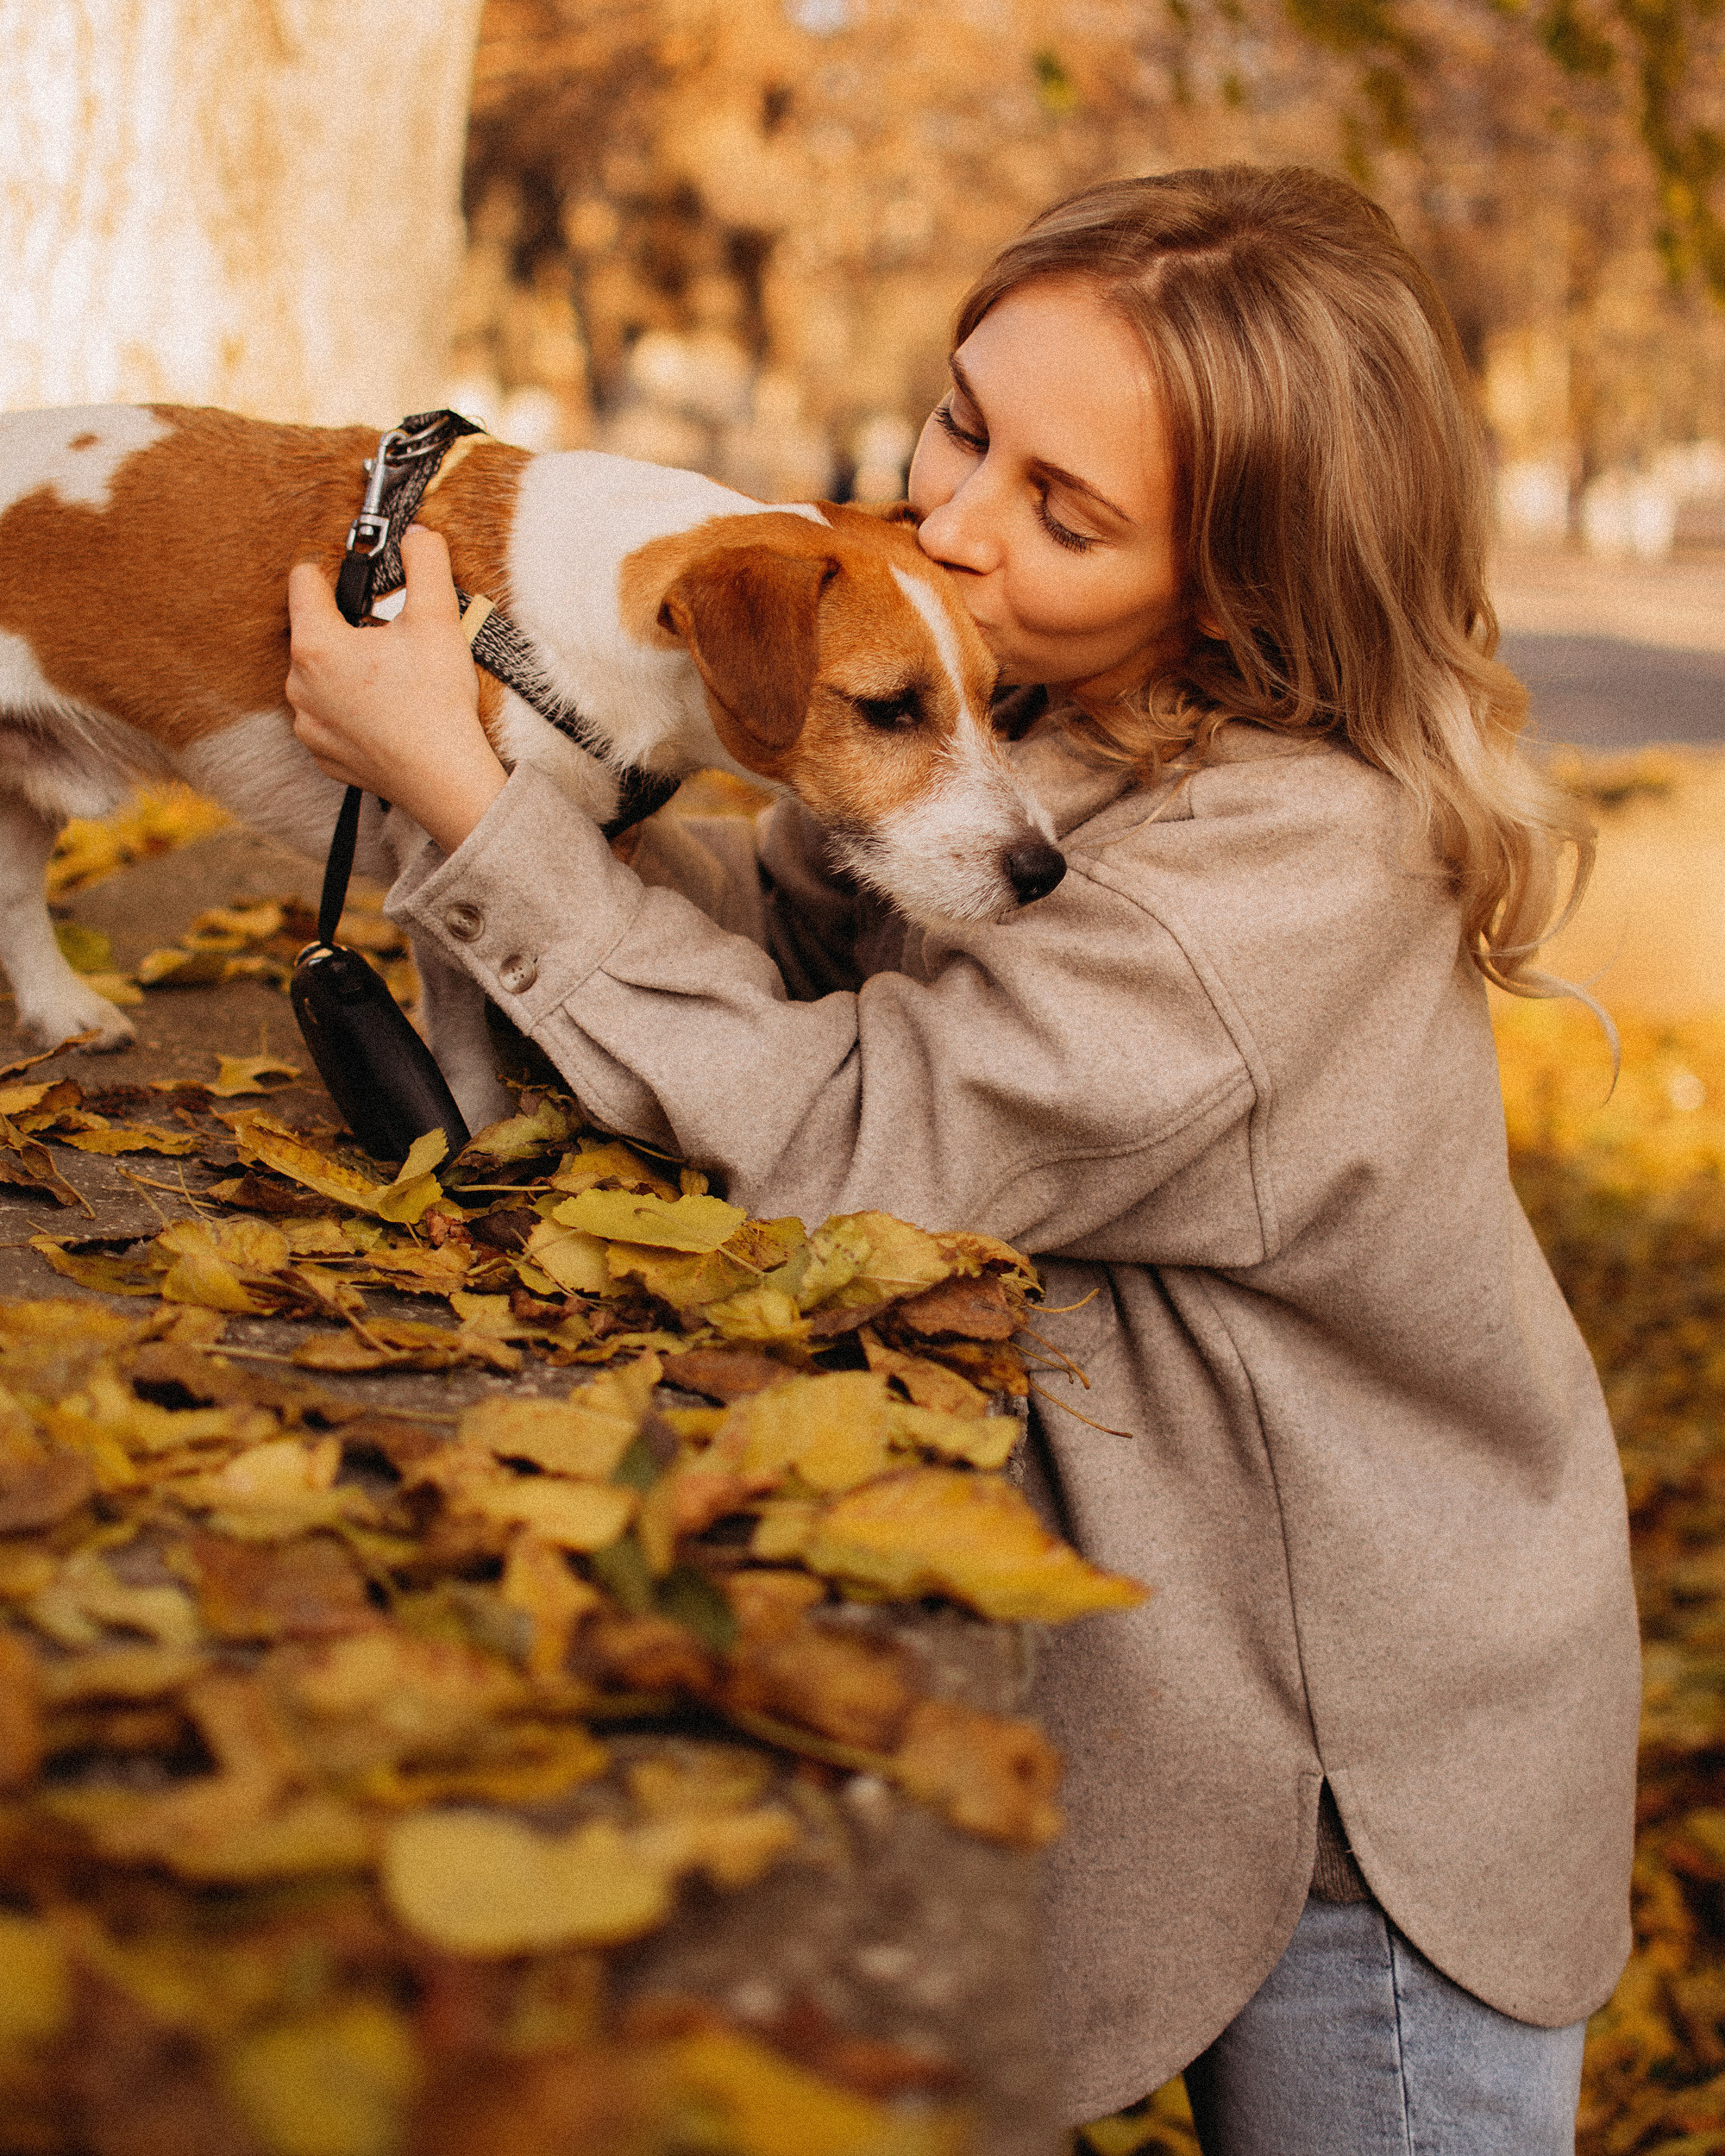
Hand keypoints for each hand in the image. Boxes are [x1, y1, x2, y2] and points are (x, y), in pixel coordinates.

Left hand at [286, 525, 507, 853]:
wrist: (444, 779)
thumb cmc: (436, 702)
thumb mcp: (437, 618)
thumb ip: (425, 562)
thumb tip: (417, 533)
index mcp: (316, 644)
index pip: (304, 580)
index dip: (333, 571)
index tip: (361, 581)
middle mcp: (298, 685)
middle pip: (313, 631)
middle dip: (346, 627)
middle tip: (391, 640)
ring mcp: (308, 724)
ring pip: (318, 677)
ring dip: (345, 671)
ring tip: (391, 681)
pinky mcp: (322, 754)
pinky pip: (328, 718)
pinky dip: (350, 712)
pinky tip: (385, 715)